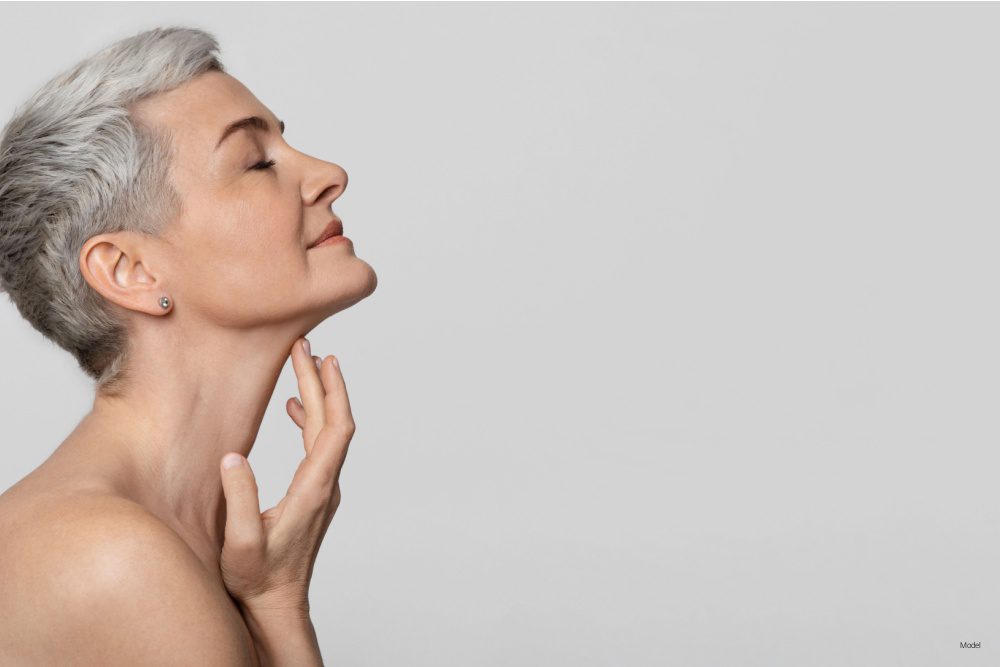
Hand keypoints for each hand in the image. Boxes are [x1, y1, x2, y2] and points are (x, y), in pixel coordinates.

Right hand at [218, 337, 354, 614]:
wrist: (277, 605)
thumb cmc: (259, 579)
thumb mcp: (242, 543)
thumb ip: (240, 501)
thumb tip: (235, 457)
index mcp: (314, 489)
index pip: (335, 428)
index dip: (332, 391)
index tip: (323, 359)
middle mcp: (326, 485)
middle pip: (333, 421)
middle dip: (321, 381)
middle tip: (306, 346)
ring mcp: (323, 489)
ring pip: (327, 432)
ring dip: (317, 397)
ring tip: (303, 365)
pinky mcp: (314, 493)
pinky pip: (319, 446)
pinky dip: (309, 421)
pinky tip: (293, 410)